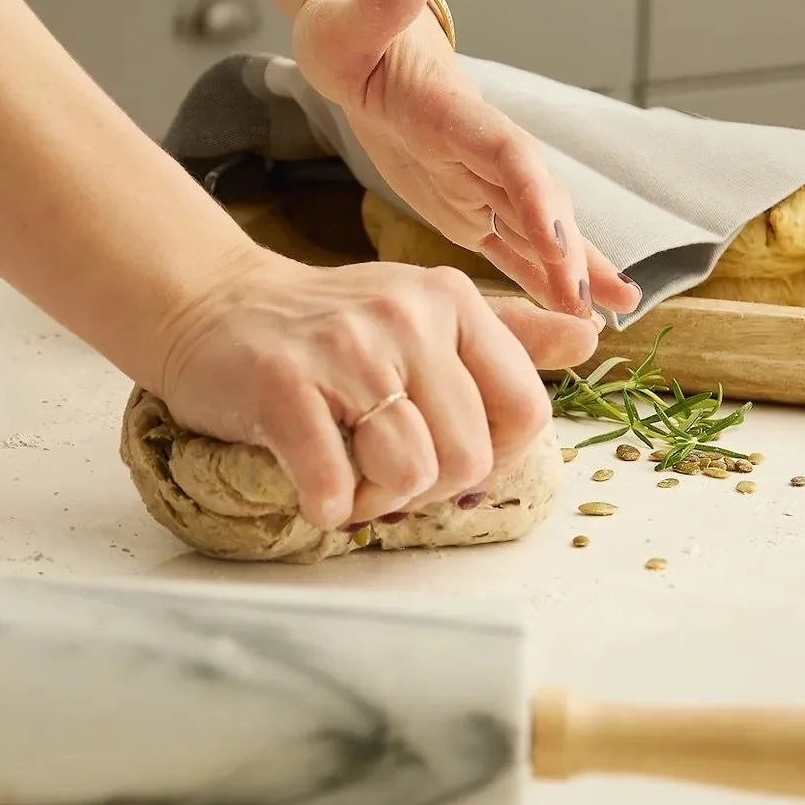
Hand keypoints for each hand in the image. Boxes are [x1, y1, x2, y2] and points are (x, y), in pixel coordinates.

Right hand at [154, 248, 598, 527]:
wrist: (213, 305)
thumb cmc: (326, 323)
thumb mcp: (425, 310)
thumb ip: (509, 333)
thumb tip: (591, 337)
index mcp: (453, 301)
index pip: (526, 412)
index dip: (494, 458)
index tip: (446, 456)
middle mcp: (409, 317)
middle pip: (471, 456)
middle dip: (428, 488)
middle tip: (381, 471)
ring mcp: (347, 349)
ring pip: (412, 471)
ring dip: (378, 499)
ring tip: (348, 474)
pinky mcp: (286, 385)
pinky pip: (334, 482)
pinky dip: (326, 503)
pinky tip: (312, 482)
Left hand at [292, 0, 642, 320]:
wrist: (359, 40)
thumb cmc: (350, 29)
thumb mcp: (352, 18)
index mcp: (455, 110)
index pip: (508, 153)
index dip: (537, 193)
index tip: (559, 236)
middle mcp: (479, 148)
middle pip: (538, 200)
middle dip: (569, 249)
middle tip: (596, 300)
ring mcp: (478, 177)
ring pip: (536, 230)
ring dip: (573, 269)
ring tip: (618, 312)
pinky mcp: (466, 200)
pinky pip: (509, 244)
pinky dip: (540, 274)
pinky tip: (571, 309)